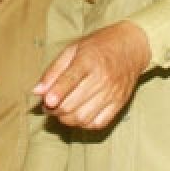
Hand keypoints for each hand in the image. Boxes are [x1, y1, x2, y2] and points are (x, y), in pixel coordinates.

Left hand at [33, 21, 150, 128]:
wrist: (132, 46)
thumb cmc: (98, 46)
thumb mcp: (72, 50)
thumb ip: (53, 71)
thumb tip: (37, 91)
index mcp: (88, 60)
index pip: (71, 79)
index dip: (57, 93)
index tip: (47, 101)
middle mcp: (102, 78)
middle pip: (72, 104)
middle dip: (54, 109)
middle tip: (47, 105)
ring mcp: (112, 93)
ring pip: (82, 117)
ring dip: (66, 118)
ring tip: (60, 111)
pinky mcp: (119, 104)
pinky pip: (98, 124)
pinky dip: (83, 124)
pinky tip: (77, 115)